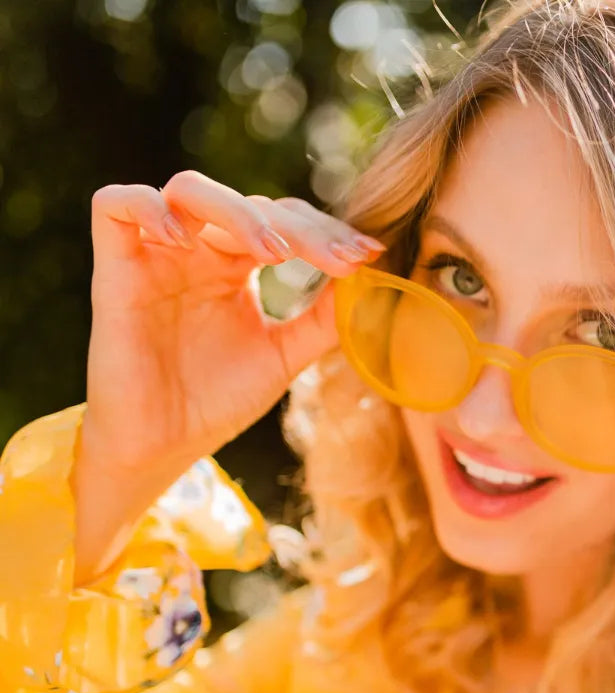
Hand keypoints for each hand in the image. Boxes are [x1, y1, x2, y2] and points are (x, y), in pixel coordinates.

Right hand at [72, 172, 382, 579]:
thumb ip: (323, 319)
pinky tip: (186, 241)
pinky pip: (114, 206)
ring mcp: (156, 256)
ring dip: (237, 212)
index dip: (325, 231)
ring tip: (272, 253)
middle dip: (299, 227)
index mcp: (234, 266)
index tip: (367, 255)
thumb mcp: (285, 356)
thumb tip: (369, 282)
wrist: (163, 447)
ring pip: (188, 190)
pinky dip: (149, 208)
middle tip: (336, 259)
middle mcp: (197, 252)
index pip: (282, 222)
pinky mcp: (115, 269)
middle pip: (247, 203)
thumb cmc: (216, 402)